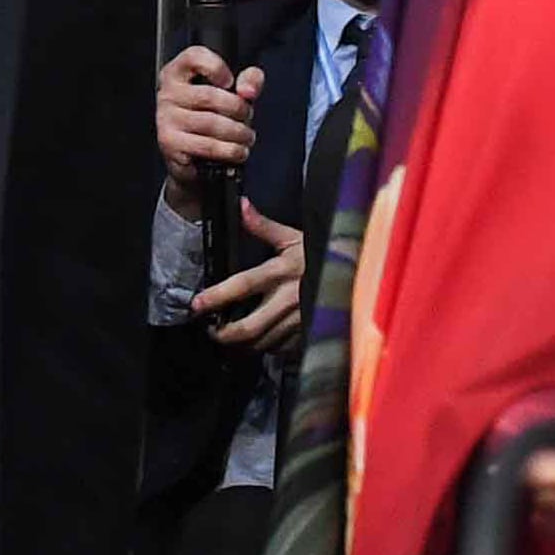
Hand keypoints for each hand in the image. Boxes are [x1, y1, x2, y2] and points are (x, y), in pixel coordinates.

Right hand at [157, 46, 260, 185]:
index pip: (194, 57)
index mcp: (177, 73)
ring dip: (238, 133)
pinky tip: (237, 151)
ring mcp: (166, 119)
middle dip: (238, 109)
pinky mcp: (171, 144)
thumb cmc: (209, 115)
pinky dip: (230, 151)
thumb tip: (248, 90)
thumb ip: (249, 79)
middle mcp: (167, 94)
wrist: (189, 153)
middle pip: (210, 95)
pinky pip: (208, 146)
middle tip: (247, 116)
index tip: (230, 82)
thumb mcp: (230, 91)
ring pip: (212, 124)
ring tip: (246, 136)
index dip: (216, 66)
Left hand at [193, 196, 311, 355]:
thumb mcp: (293, 237)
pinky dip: (263, 348)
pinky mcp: (307, 335)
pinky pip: (279, 349)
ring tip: (227, 339)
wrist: (357, 276)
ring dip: (240, 344)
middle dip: (224, 334)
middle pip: (249, 326)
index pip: (243, 285)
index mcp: (281, 272)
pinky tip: (254, 342)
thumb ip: (264, 226)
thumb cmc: (321, 254)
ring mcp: (299, 321)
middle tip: (210, 330)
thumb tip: (241, 205)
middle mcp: (288, 299)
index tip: (197, 304)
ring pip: (262, 342)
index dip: (217, 296)